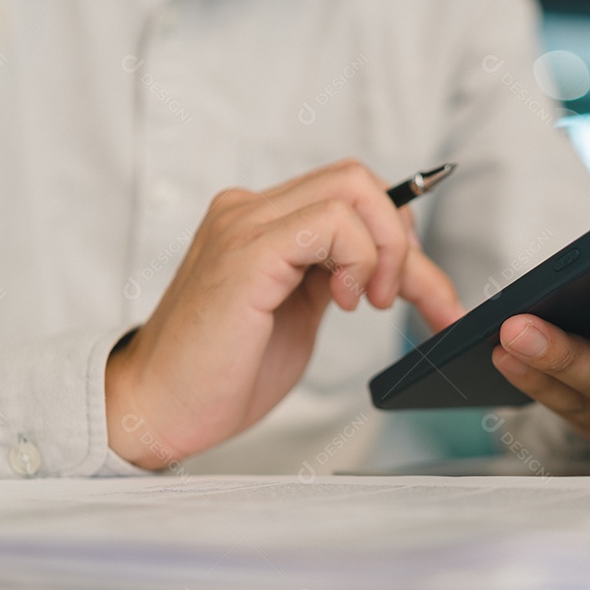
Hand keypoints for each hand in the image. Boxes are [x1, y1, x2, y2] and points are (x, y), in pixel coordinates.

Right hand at [106, 159, 464, 468]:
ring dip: (386, 250)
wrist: (157, 409)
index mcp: (263, 223)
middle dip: (403, 242)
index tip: (432, 295)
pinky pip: (330, 222)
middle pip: (360, 180)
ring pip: (353, 188)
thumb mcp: (299, 314)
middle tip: (398, 301)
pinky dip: (359, 259)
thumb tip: (395, 266)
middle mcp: (251, 211)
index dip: (402, 238)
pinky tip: (345, 301)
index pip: (353, 196)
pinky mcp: (247, 253)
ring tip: (370, 303)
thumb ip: (336, 277)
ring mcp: (245, 225)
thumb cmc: (222, 373)